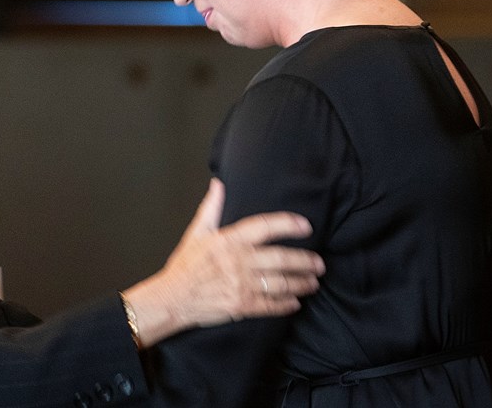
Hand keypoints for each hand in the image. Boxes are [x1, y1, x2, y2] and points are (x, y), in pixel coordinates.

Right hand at [123, 178, 324, 347]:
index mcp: (228, 240)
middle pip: (280, 258)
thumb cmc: (185, 266)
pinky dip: (286, 304)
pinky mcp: (241, 306)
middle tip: (319, 263)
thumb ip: (211, 208)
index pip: (264, 227)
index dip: (288, 224)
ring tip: (313, 282)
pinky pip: (270, 305)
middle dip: (304, 261)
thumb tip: (219, 185)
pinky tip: (295, 303)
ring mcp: (241, 285)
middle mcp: (237, 262)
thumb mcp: (196, 233)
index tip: (306, 226)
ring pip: (280, 283)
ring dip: (301, 283)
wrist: (172, 298)